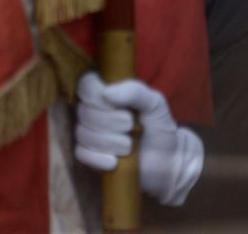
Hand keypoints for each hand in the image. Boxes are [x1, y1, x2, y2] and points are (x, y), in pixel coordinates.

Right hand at [74, 71, 203, 205]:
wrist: (166, 159)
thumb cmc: (157, 126)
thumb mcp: (154, 103)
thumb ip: (134, 91)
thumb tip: (106, 93)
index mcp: (104, 92)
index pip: (85, 86)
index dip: (97, 95)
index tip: (119, 105)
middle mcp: (91, 111)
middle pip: (85, 112)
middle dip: (111, 122)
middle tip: (132, 127)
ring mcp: (87, 133)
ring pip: (83, 134)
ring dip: (110, 142)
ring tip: (129, 146)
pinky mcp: (88, 155)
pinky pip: (81, 154)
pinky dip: (98, 159)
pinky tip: (114, 162)